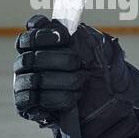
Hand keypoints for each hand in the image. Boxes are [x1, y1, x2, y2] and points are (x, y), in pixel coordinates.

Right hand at [13, 14, 138, 137]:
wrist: (112, 107)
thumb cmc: (107, 76)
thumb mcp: (108, 56)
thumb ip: (95, 41)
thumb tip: (79, 30)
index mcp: (46, 45)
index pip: (32, 33)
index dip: (43, 33)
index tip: (64, 36)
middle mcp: (31, 62)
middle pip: (30, 56)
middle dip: (56, 59)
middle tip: (77, 63)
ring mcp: (26, 83)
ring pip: (31, 78)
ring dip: (58, 81)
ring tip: (79, 85)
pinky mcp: (27, 106)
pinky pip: (27, 100)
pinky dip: (51, 99)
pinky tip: (70, 100)